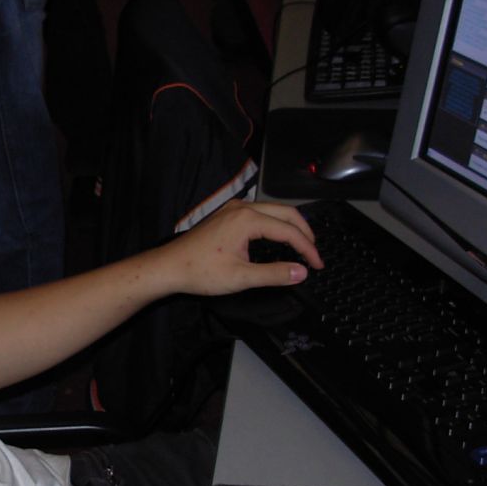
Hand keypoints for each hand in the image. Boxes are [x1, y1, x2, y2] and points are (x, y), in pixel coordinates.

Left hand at [158, 199, 322, 296]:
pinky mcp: (227, 215)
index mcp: (248, 220)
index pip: (289, 231)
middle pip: (286, 213)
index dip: (308, 248)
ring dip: (291, 226)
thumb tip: (301, 272)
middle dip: (305, 232)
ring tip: (302, 246)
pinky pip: (261, 213)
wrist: (168, 267)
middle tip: (315, 254)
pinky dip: (276, 224)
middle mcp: (242, 208)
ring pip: (274, 211)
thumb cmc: (199, 271)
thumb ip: (274, 274)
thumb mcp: (241, 277)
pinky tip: (279, 238)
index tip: (318, 264)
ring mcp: (233, 209)